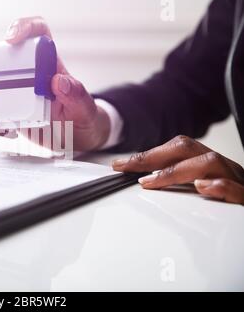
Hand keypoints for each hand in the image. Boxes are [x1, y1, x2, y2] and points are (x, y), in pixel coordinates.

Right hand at [0, 16, 110, 150]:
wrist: (75, 136)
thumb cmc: (80, 116)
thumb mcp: (84, 108)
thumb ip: (76, 94)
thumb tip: (60, 81)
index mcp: (49, 60)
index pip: (36, 31)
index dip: (22, 28)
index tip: (11, 40)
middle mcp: (28, 69)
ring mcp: (13, 86)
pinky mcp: (6, 104)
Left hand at [112, 135, 243, 204]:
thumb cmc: (231, 202)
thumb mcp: (201, 193)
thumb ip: (180, 186)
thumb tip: (145, 182)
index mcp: (208, 165)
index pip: (175, 150)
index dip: (146, 155)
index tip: (119, 165)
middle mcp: (222, 168)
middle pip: (189, 149)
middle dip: (154, 156)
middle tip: (126, 168)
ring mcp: (237, 180)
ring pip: (211, 163)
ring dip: (177, 170)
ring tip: (150, 181)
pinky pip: (238, 189)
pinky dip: (220, 186)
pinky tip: (202, 187)